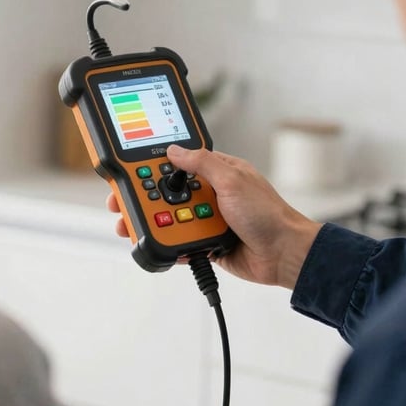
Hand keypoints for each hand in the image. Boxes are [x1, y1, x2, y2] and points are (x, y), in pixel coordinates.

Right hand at [106, 144, 322, 289]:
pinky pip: (181, 242)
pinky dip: (170, 244)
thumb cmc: (268, 214)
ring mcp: (207, 219)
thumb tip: (174, 149)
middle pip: (167, 193)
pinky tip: (158, 244)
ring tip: (133, 227)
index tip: (130, 172)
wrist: (284, 255)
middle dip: (144, 199)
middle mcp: (210, 194)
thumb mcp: (233, 180)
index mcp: (218, 172)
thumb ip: (202, 163)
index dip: (153, 167)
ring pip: (171, 218)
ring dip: (154, 223)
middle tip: (120, 204)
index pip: (178, 164)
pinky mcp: (207, 243)